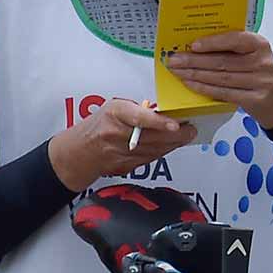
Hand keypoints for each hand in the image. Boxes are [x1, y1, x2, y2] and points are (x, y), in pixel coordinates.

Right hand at [48, 97, 195, 191]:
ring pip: (156, 150)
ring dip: (174, 143)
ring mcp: (121, 152)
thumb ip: (138, 110)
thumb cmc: (100, 124)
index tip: (176, 124)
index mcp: (114, 114)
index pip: (139, 118)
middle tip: (191, 129)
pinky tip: (172, 145)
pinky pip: (151, 158)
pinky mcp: (126, 165)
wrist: (80, 151)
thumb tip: (165, 111)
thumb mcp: (115, 107)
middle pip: (153, 137)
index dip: (159, 122)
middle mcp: (117, 134)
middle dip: (177, 134)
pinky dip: (164, 151)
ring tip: (187, 135)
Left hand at [164, 30, 272, 125]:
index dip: (213, 43)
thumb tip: (194, 44)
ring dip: (195, 75)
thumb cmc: (256, 68)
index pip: (235, 40)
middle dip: (194, 61)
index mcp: (259, 44)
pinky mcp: (254, 99)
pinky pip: (224, 93)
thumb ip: (229, 46)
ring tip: (178, 72)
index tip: (192, 45)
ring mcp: (260, 82)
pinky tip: (191, 84)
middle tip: (175, 60)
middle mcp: (262, 62)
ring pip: (221, 78)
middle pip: (223, 62)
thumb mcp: (249, 52)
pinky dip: (204, 88)